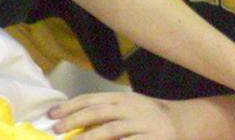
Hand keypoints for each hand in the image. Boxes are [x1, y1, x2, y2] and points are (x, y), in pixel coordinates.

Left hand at [48, 92, 177, 139]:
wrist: (183, 121)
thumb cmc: (148, 116)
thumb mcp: (127, 107)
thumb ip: (105, 112)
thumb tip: (74, 121)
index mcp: (121, 98)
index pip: (91, 99)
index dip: (70, 106)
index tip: (52, 115)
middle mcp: (130, 108)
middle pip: (98, 112)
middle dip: (75, 120)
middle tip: (56, 129)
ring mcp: (142, 124)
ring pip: (111, 130)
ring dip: (90, 138)